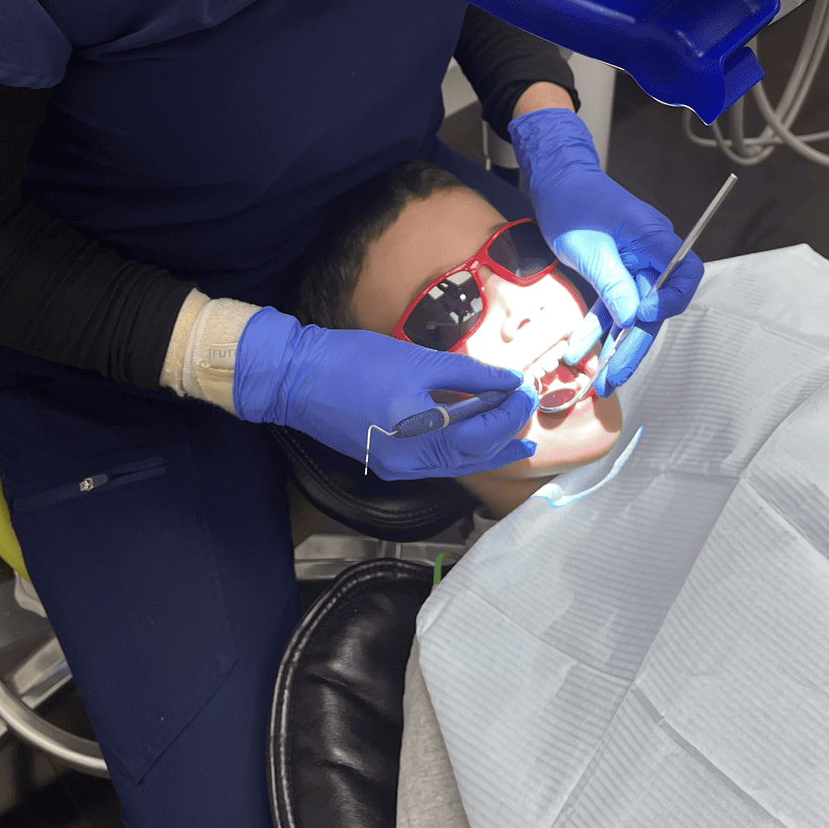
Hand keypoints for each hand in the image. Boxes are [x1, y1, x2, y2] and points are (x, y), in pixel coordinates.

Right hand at [232, 307, 538, 479]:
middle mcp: (411, 463)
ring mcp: (397, 466)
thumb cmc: (356, 362)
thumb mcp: (418, 361)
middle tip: (530, 417)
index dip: (509, 413)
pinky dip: (461, 451)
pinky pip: (436, 462)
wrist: (298, 377)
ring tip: (517, 441)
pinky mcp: (386, 460)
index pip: (481, 434)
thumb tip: (508, 381)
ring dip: (488, 450)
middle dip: (506, 437)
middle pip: (472, 458)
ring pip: (456, 465)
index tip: (527, 391)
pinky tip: (473, 439)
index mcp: (420, 436)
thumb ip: (468, 375)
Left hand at [508, 107, 702, 392]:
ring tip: (600, 380)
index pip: (685, 274)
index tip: (642, 316)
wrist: (555, 181)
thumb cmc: (573, 203)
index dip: (671, 301)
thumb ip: (613, 284)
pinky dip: (597, 327)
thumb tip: (633, 320)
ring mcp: (633, 264)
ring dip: (614, 345)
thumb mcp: (590, 247)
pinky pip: (611, 304)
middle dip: (634, 345)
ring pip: (631, 312)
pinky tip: (579, 350)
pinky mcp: (614, 271)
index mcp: (653, 238)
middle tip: (616, 377)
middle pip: (653, 306)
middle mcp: (650, 253)